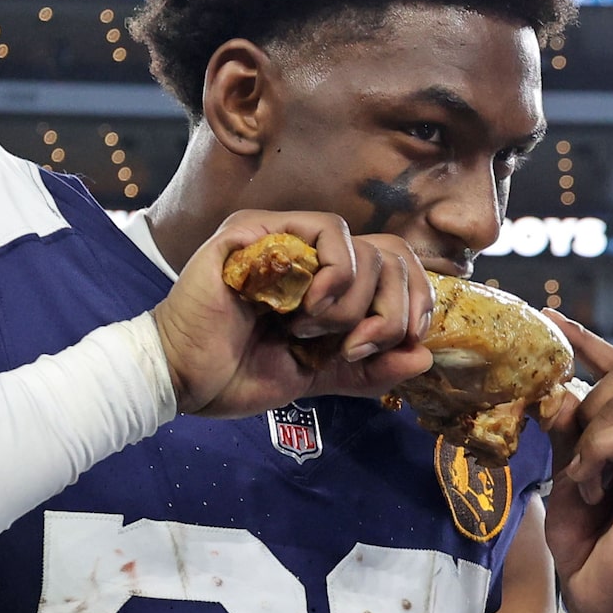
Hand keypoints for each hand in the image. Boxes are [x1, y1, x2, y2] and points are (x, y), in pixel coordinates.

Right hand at [149, 210, 434, 417]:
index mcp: (329, 279)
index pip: (398, 265)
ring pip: (362, 246)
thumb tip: (425, 357)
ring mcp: (283, 236)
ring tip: (310, 331)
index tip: (397, 344)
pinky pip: (323, 231)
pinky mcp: (255, 231)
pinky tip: (300, 312)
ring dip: (352, 303)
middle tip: (356, 347)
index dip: (414, 303)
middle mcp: (311, 250)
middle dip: (390, 311)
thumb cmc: (242, 372)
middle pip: (392, 254)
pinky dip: (331, 278)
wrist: (187, 382)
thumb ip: (372, 367)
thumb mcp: (322, 376)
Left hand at [537, 315, 612, 612]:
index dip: (589, 342)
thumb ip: (568, 430)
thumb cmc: (588, 539)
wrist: (600, 598)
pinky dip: (598, 456)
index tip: (551, 320)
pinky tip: (591, 489)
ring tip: (582, 482)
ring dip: (587, 439)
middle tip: (568, 447)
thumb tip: (554, 388)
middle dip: (585, 400)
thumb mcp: (569, 470)